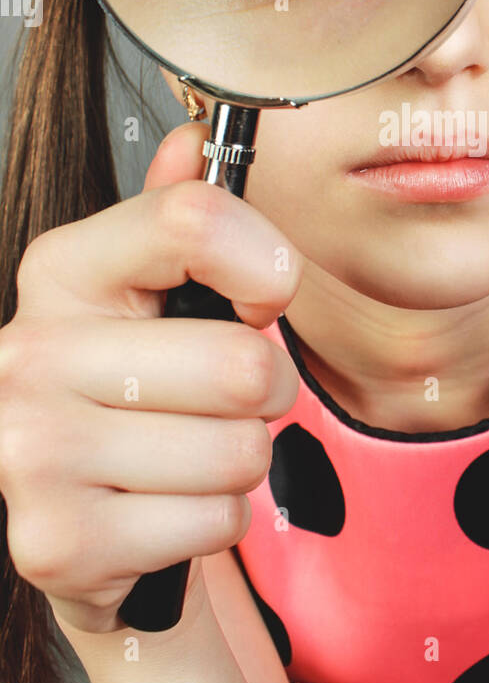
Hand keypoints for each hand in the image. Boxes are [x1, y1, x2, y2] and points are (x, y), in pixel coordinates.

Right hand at [0, 121, 300, 634]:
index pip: (192, 220)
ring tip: (188, 453)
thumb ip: (179, 219)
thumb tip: (194, 140)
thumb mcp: (150, 293)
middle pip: (241, 363)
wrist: (78, 516)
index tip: (262, 293)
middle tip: (227, 399)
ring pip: (239, 451)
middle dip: (265, 391)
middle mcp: (29, 354)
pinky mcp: (58, 543)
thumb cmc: (131, 388)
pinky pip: (217, 521)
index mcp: (60, 270)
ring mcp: (31, 453)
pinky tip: (164, 508)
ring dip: (240, 461)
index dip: (264, 262)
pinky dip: (215, 521)